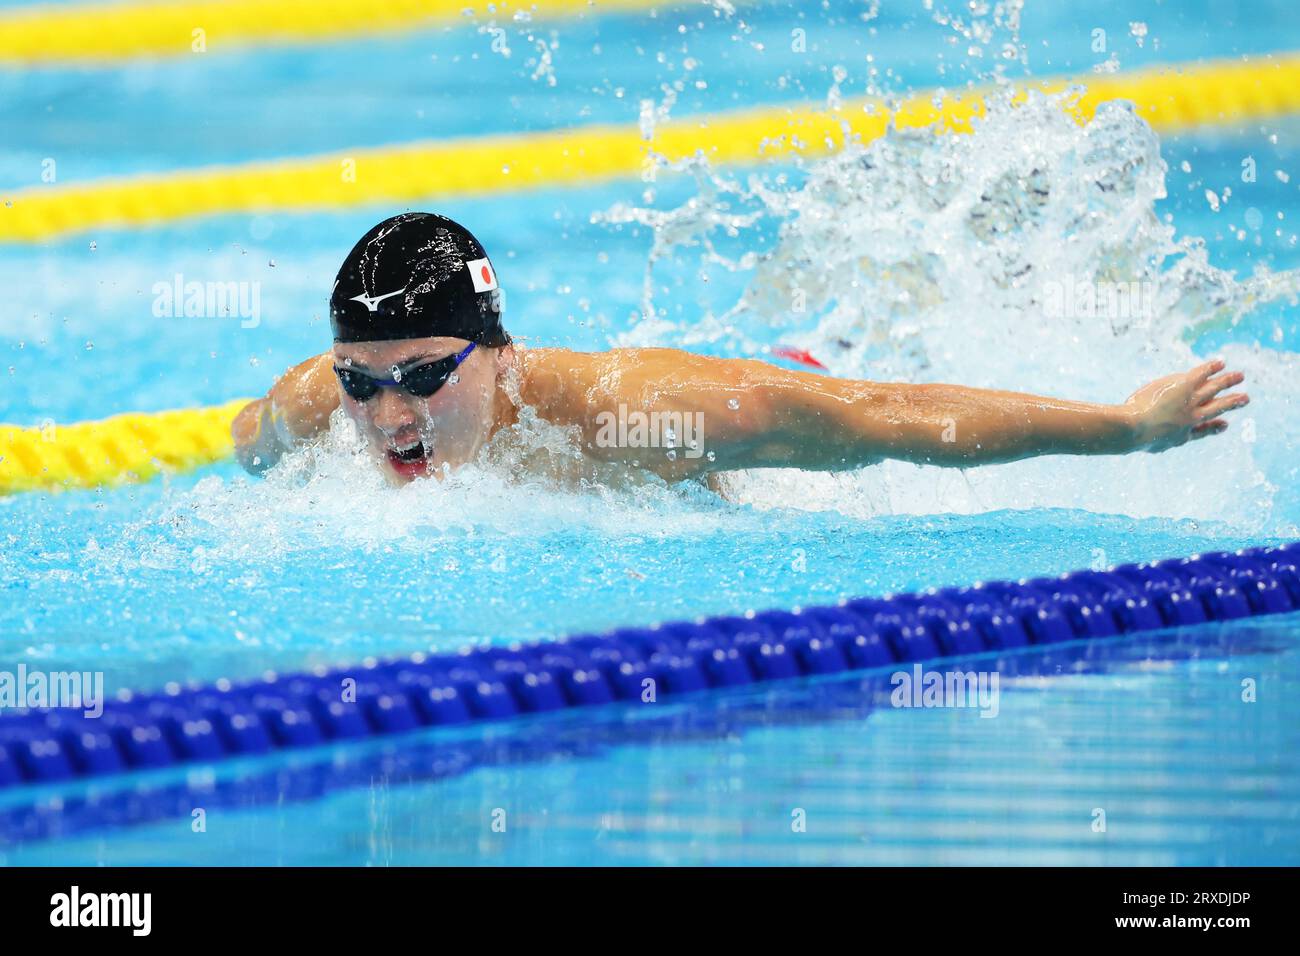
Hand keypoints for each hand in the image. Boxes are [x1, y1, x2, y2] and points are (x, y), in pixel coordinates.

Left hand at [1122, 359, 1248, 452]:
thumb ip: (1148, 442)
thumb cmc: (1131, 439)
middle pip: (1217, 408)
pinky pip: (1202, 374)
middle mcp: (1191, 418)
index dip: (1214, 428)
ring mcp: (1190, 402)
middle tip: (1245, 399)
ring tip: (1240, 376)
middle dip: (1232, 403)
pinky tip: (1221, 363)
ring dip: (1228, 381)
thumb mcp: (1144, 445)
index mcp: (1182, 436)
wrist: (1133, 429)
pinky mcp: (1185, 387)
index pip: (1203, 431)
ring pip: (1214, 389)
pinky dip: (1211, 368)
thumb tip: (1136, 444)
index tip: (1224, 424)